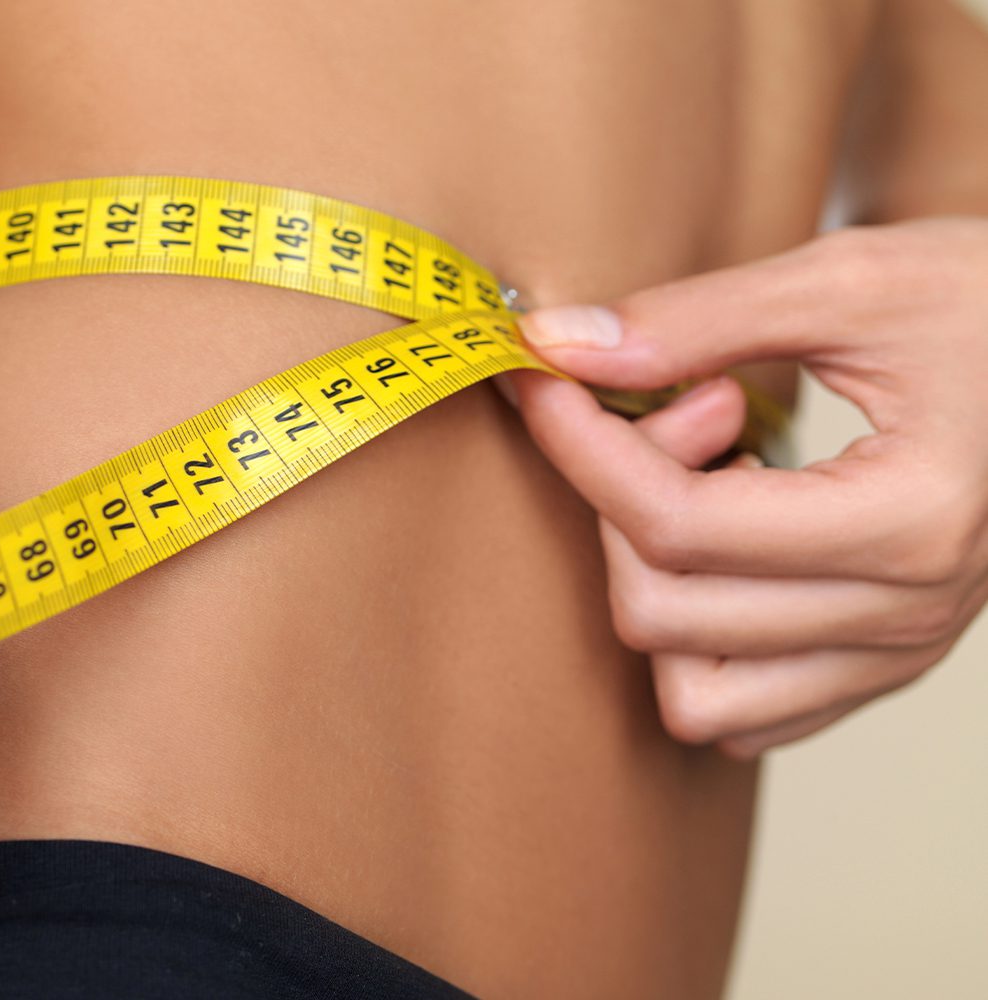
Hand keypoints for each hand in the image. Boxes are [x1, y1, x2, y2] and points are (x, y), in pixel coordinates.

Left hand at [504, 218, 987, 758]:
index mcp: (913, 519)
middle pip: (663, 612)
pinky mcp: (881, 667)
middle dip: (619, 503)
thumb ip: (699, 316)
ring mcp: (896, 653)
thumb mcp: (852, 279)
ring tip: (714, 477)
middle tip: (681, 404)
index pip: (677, 526)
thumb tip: (559, 345)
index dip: (579, 448)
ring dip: (654, 583)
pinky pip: (743, 712)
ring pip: (692, 693)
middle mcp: (908, 613)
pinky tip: (730, 536)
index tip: (541, 379)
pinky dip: (697, 638)